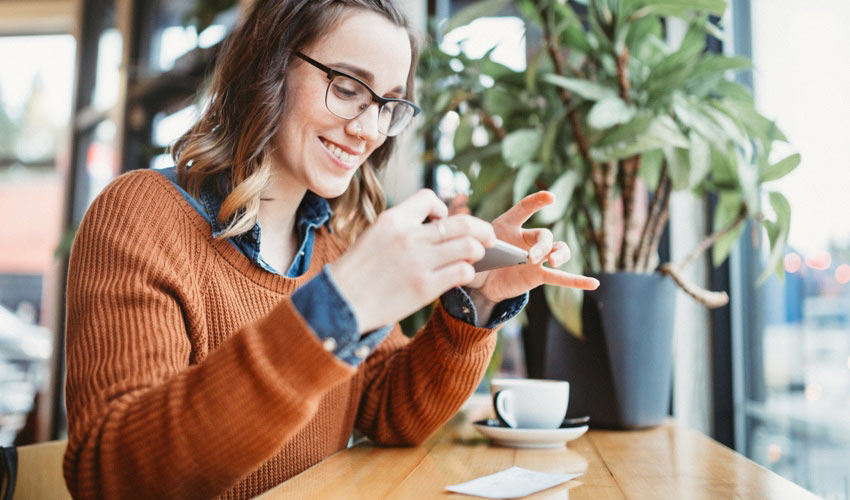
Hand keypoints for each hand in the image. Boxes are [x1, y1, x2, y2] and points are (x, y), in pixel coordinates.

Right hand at [330, 189, 496, 332]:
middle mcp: (408, 237)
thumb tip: (437, 226)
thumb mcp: (373, 236)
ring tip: (475, 256)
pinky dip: (468, 271)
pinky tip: (462, 274)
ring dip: (477, 250)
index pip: (430, 198)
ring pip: (469, 246)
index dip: (443, 208)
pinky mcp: (425, 287)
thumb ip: (403, 228)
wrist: (340, 303)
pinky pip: (462, 271)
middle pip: (461, 222)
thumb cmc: (357, 272)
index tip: (442, 221)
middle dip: (481, 229)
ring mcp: (418, 262)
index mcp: (393, 219)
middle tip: (488, 236)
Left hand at [465, 191, 598, 304]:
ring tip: (553, 262)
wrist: (479, 281)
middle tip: (531, 258)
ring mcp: (536, 258)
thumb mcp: (470, 248)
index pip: (524, 209)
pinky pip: (561, 278)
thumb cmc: (476, 257)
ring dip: (558, 255)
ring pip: (557, 250)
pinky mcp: (538, 275)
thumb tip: (474, 250)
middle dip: (541, 246)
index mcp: (508, 226)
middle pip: (544, 236)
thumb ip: (473, 246)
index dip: (536, 201)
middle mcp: (527, 239)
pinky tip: (594, 284)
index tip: (550, 197)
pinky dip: (577, 281)